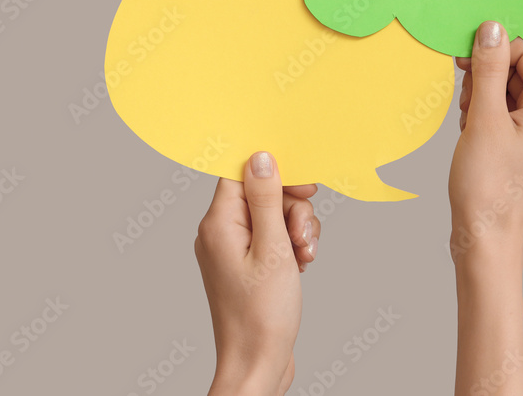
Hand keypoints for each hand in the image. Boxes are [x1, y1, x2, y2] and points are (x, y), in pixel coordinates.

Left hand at [195, 152, 321, 395]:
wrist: (257, 365)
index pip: (241, 174)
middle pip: (262, 195)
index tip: (304, 187)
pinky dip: (291, 246)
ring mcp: (233, 250)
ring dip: (297, 230)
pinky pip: (273, 239)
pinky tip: (301, 265)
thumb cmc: (261, 316)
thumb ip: (267, 200)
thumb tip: (260, 157)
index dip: (275, 174)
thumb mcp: (272, 249)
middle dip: (292, 210)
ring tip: (304, 257)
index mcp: (218, 224)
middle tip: (301, 236)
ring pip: (273, 216)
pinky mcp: (248, 265)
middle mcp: (220, 233)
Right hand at [449, 21, 522, 395]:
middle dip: (490, 73)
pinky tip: (469, 130)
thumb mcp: (484, 119)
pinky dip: (486, 113)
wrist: (486, 240)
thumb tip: (493, 29)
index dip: (500, 47)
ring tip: (466, 118)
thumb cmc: (487, 186)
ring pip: (513, 93)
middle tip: (464, 90)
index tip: (466, 53)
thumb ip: (490, 69)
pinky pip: (508, 115)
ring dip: (485, 94)